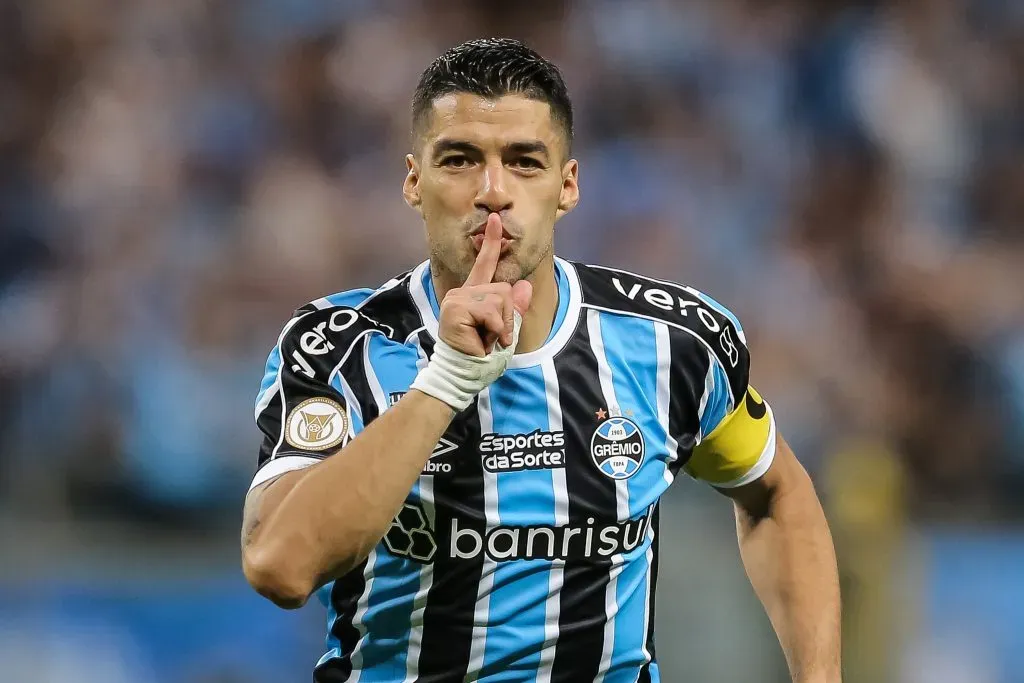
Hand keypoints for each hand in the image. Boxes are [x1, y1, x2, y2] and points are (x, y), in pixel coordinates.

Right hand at [438, 213, 531, 356]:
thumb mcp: (505, 330)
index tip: (496, 220)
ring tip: (488, 339)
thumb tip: (525, 286)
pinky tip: (484, 340)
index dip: (491, 242)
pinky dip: (497, 328)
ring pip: (500, 298)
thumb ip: (514, 309)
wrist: (463, 374)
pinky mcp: (456, 307)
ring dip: (503, 324)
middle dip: (508, 315)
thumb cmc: (480, 356)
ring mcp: (458, 298)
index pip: (485, 264)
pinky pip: (492, 310)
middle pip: (503, 288)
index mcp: (473, 294)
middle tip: (495, 336)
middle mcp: (463, 292)